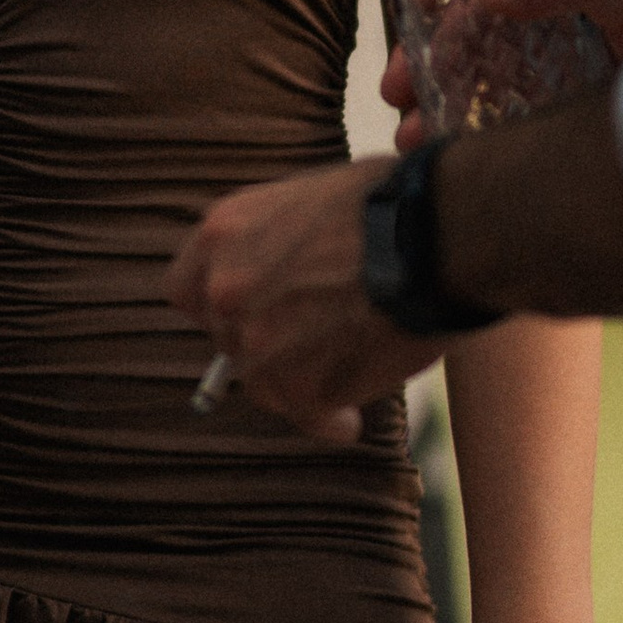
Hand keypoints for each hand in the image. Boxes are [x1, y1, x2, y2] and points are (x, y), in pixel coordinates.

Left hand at [167, 159, 440, 431]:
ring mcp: (258, 340)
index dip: (219, 310)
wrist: (437, 233)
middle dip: (265, 348)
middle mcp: (225, 287)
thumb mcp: (306, 199)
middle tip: (307, 350)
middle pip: (227, 341)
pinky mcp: (299, 384)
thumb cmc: (389, 204)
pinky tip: (351, 421)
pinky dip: (327, 423)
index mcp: (223, 230)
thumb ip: (273, 242)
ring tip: (337, 400)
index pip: (185, 291)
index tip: (249, 319)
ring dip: (298, 392)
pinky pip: (305, 415)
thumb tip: (277, 275)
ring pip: (264, 384)